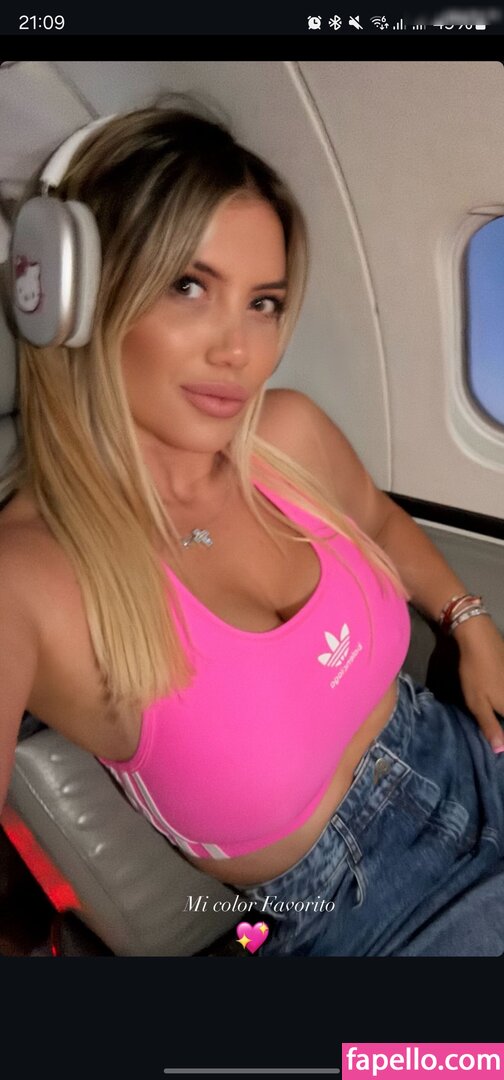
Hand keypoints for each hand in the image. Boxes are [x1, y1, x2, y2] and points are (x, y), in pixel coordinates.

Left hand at [454, 616, 503, 749]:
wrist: (480, 639)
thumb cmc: (476, 674)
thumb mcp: (477, 703)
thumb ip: (490, 726)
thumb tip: (501, 751)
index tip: (502, 743)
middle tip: (498, 728)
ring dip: (503, 712)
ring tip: (498, 717)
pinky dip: (503, 697)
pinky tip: (498, 698)